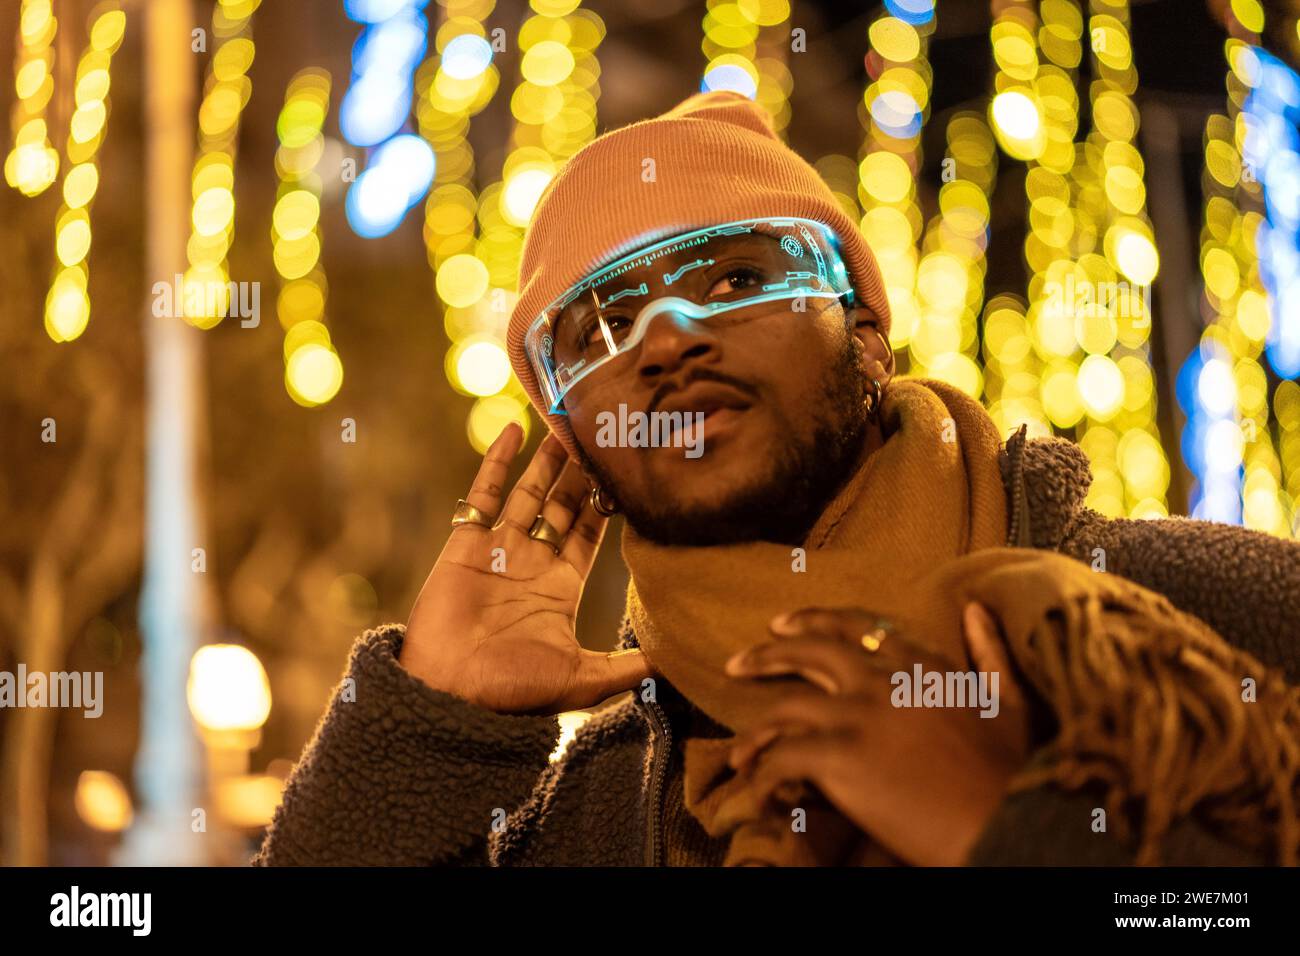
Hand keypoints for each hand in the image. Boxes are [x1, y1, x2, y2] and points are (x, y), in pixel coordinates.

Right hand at [400, 423, 654, 714]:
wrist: (449, 694)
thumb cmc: (513, 691)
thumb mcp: (584, 679)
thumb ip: (628, 666)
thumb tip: (678, 663)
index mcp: (561, 587)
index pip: (591, 532)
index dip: (607, 501)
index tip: (628, 469)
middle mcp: (533, 562)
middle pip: (562, 504)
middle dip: (580, 471)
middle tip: (601, 430)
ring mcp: (498, 549)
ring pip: (528, 492)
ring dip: (546, 459)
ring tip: (566, 422)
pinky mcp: (466, 543)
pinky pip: (483, 494)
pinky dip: (496, 462)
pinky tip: (512, 430)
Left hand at [723, 604, 1030, 865]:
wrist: (1007, 825)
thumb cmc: (1012, 775)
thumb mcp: (1011, 704)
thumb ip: (990, 655)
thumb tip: (975, 611)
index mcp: (921, 666)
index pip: (856, 628)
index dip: (814, 621)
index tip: (782, 624)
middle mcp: (883, 681)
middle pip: (810, 651)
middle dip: (767, 653)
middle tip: (737, 663)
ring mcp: (858, 716)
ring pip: (784, 706)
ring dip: (755, 730)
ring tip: (739, 753)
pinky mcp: (840, 757)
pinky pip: (780, 758)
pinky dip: (761, 776)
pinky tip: (757, 793)